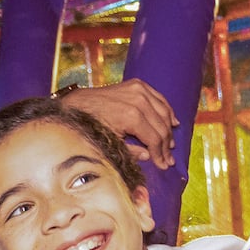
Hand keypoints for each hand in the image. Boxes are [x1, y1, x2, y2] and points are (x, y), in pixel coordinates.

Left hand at [60, 80, 178, 169]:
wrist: (78, 103)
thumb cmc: (90, 124)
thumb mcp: (109, 143)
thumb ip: (130, 151)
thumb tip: (148, 157)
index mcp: (132, 117)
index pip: (155, 139)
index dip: (160, 154)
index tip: (164, 165)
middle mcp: (139, 101)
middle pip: (161, 127)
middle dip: (166, 145)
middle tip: (169, 158)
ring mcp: (139, 90)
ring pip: (164, 112)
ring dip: (169, 129)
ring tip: (171, 144)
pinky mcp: (138, 84)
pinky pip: (159, 98)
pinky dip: (167, 110)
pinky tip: (172, 121)